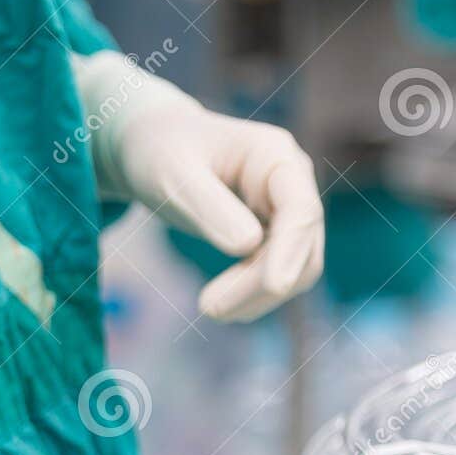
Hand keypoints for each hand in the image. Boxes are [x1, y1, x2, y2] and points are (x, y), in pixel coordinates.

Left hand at [74, 54, 324, 321]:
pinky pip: (275, 274)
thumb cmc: (161, 151)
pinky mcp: (272, 235)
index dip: (290, 251)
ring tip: (207, 307)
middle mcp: (291, 182)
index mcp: (275, 156)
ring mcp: (285, 210)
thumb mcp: (174, 175)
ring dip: (258, 297)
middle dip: (264, 284)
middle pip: (303, 247)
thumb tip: (248, 245)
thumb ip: (210, 206)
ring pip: (296, 269)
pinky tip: (218, 305)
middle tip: (207, 308)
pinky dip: (251, 296)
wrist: (152, 146)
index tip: (273, 286)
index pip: (300, 210)